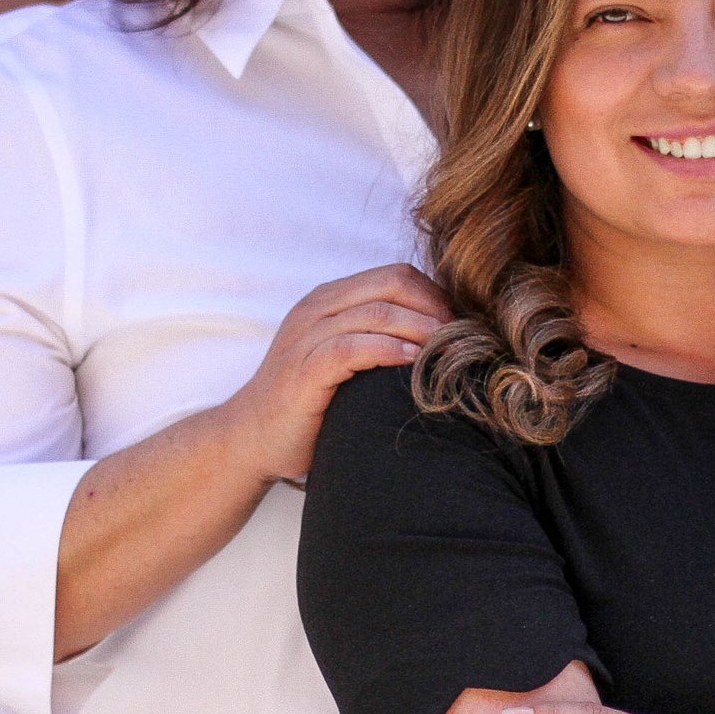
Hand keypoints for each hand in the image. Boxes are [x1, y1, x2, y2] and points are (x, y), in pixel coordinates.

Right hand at [218, 264, 451, 485]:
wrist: (252, 438)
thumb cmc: (310, 402)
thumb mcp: (344, 358)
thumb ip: (377, 339)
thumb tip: (443, 338)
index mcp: (329, 299)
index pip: (394, 275)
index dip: (434, 294)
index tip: (461, 325)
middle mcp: (316, 308)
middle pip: (390, 284)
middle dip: (435, 306)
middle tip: (463, 337)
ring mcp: (306, 336)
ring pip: (376, 312)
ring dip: (421, 327)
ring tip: (448, 349)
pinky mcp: (303, 369)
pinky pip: (352, 347)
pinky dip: (389, 349)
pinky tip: (414, 361)